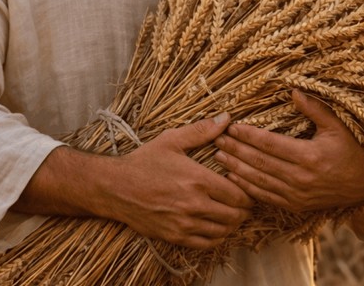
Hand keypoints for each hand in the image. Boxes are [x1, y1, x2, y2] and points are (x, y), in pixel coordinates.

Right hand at [16, 113, 252, 249]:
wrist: (115, 188)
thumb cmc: (144, 162)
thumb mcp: (172, 141)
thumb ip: (202, 131)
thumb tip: (227, 118)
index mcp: (198, 179)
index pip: (238, 194)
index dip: (248, 194)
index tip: (248, 189)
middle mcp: (194, 204)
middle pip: (235, 215)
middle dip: (243, 210)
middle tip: (244, 204)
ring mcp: (184, 223)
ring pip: (223, 231)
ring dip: (232, 225)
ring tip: (232, 215)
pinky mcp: (174, 237)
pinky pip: (206, 244)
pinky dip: (216, 238)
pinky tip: (216, 228)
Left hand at [212, 90, 363, 211]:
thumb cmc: (354, 150)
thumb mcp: (338, 125)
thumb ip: (315, 109)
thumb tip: (293, 91)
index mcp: (310, 156)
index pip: (270, 144)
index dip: (248, 135)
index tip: (231, 126)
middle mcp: (301, 178)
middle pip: (259, 162)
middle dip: (235, 150)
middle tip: (217, 139)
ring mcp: (297, 195)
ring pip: (259, 181)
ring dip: (236, 169)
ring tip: (219, 156)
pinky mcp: (295, 205)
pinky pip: (266, 197)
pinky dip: (247, 187)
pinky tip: (233, 178)